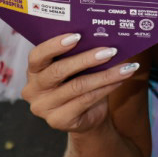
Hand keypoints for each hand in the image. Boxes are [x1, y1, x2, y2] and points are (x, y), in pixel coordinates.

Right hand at [22, 33, 140, 135]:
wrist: (86, 117)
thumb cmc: (79, 83)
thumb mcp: (76, 68)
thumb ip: (78, 53)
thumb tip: (102, 36)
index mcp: (33, 71)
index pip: (37, 56)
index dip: (54, 45)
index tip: (77, 36)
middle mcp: (33, 90)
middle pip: (58, 71)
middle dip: (86, 59)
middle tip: (110, 51)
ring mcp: (43, 107)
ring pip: (77, 86)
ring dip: (105, 75)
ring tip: (124, 67)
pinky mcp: (58, 120)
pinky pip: (86, 100)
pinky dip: (106, 88)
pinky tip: (120, 80)